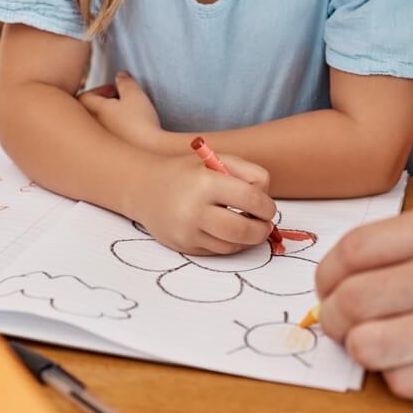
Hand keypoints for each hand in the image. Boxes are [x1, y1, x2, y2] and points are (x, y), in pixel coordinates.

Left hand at [79, 72, 164, 151]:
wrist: (150, 152)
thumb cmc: (140, 122)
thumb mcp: (134, 95)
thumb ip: (125, 82)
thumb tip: (120, 76)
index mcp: (94, 110)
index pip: (84, 96)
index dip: (98, 90)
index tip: (114, 90)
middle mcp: (91, 127)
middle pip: (87, 112)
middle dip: (101, 104)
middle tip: (118, 102)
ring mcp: (98, 143)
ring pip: (95, 127)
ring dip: (107, 119)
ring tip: (124, 117)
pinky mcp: (108, 155)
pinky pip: (103, 141)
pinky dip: (112, 134)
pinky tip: (128, 134)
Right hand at [129, 154, 275, 254]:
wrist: (145, 188)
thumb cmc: (189, 173)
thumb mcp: (217, 161)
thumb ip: (249, 174)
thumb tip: (267, 203)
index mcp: (205, 183)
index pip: (251, 199)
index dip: (267, 206)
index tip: (267, 207)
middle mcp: (194, 210)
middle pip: (243, 230)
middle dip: (262, 230)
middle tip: (265, 225)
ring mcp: (187, 232)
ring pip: (232, 245)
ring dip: (247, 239)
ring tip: (248, 227)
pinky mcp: (184, 247)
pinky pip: (218, 252)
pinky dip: (230, 244)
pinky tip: (229, 232)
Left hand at [315, 198, 412, 402]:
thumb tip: (346, 270)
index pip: (353, 251)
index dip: (327, 275)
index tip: (328, 288)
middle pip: (351, 302)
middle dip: (336, 316)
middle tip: (344, 322)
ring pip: (369, 348)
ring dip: (362, 350)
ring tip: (377, 343)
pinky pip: (407, 384)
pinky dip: (400, 377)